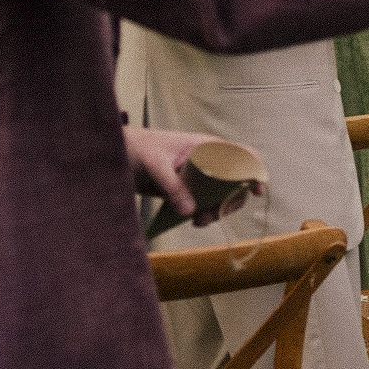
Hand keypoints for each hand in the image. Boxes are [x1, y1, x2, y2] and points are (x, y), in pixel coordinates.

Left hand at [123, 127, 258, 226]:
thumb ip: (173, 186)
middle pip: (236, 183)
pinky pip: (203, 203)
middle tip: (215, 214)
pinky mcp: (186, 190)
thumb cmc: (137, 148)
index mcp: (208, 147)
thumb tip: (190, 211)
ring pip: (221, 196)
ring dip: (217, 211)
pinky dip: (203, 214)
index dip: (255, 171)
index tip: (255, 190)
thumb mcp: (156, 164)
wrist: (113, 154)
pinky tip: (192, 221)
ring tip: (199, 221)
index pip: (243, 155)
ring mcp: (198, 177)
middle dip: (231, 202)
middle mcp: (208, 161)